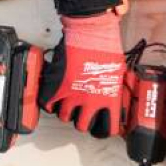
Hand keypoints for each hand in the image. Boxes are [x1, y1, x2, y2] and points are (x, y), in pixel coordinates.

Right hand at [40, 13, 129, 138]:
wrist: (92, 34)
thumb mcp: (117, 73)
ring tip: (67, 104)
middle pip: (82, 126)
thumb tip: (108, 97)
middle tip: (81, 115)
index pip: (109, 128)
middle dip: (81, 121)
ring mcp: (73, 96)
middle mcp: (91, 102)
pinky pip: (49, 105)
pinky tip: (53, 99)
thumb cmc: (107, 48)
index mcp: (109, 100)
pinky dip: (50, 104)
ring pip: (65, 117)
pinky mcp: (58, 87)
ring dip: (66, 112)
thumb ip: (111, 90)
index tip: (102, 128)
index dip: (105, 130)